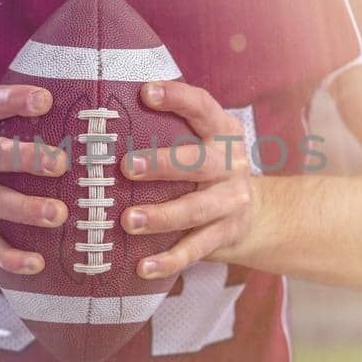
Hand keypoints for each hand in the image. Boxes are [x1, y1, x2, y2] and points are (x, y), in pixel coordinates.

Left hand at [121, 81, 256, 278]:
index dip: (177, 98)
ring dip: (161, 216)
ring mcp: (231, 202)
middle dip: (162, 164)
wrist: (257, 214)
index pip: (202, 107)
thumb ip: (170, 128)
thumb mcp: (202, 141)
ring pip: (196, 210)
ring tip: (128, 221)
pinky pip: (195, 250)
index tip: (145, 93)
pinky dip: (169, 261)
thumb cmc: (208, 168)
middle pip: (199, 162)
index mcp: (222, 132)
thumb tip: (104, 115)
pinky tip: (142, 268)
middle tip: (126, 166)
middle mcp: (231, 164)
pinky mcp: (225, 235)